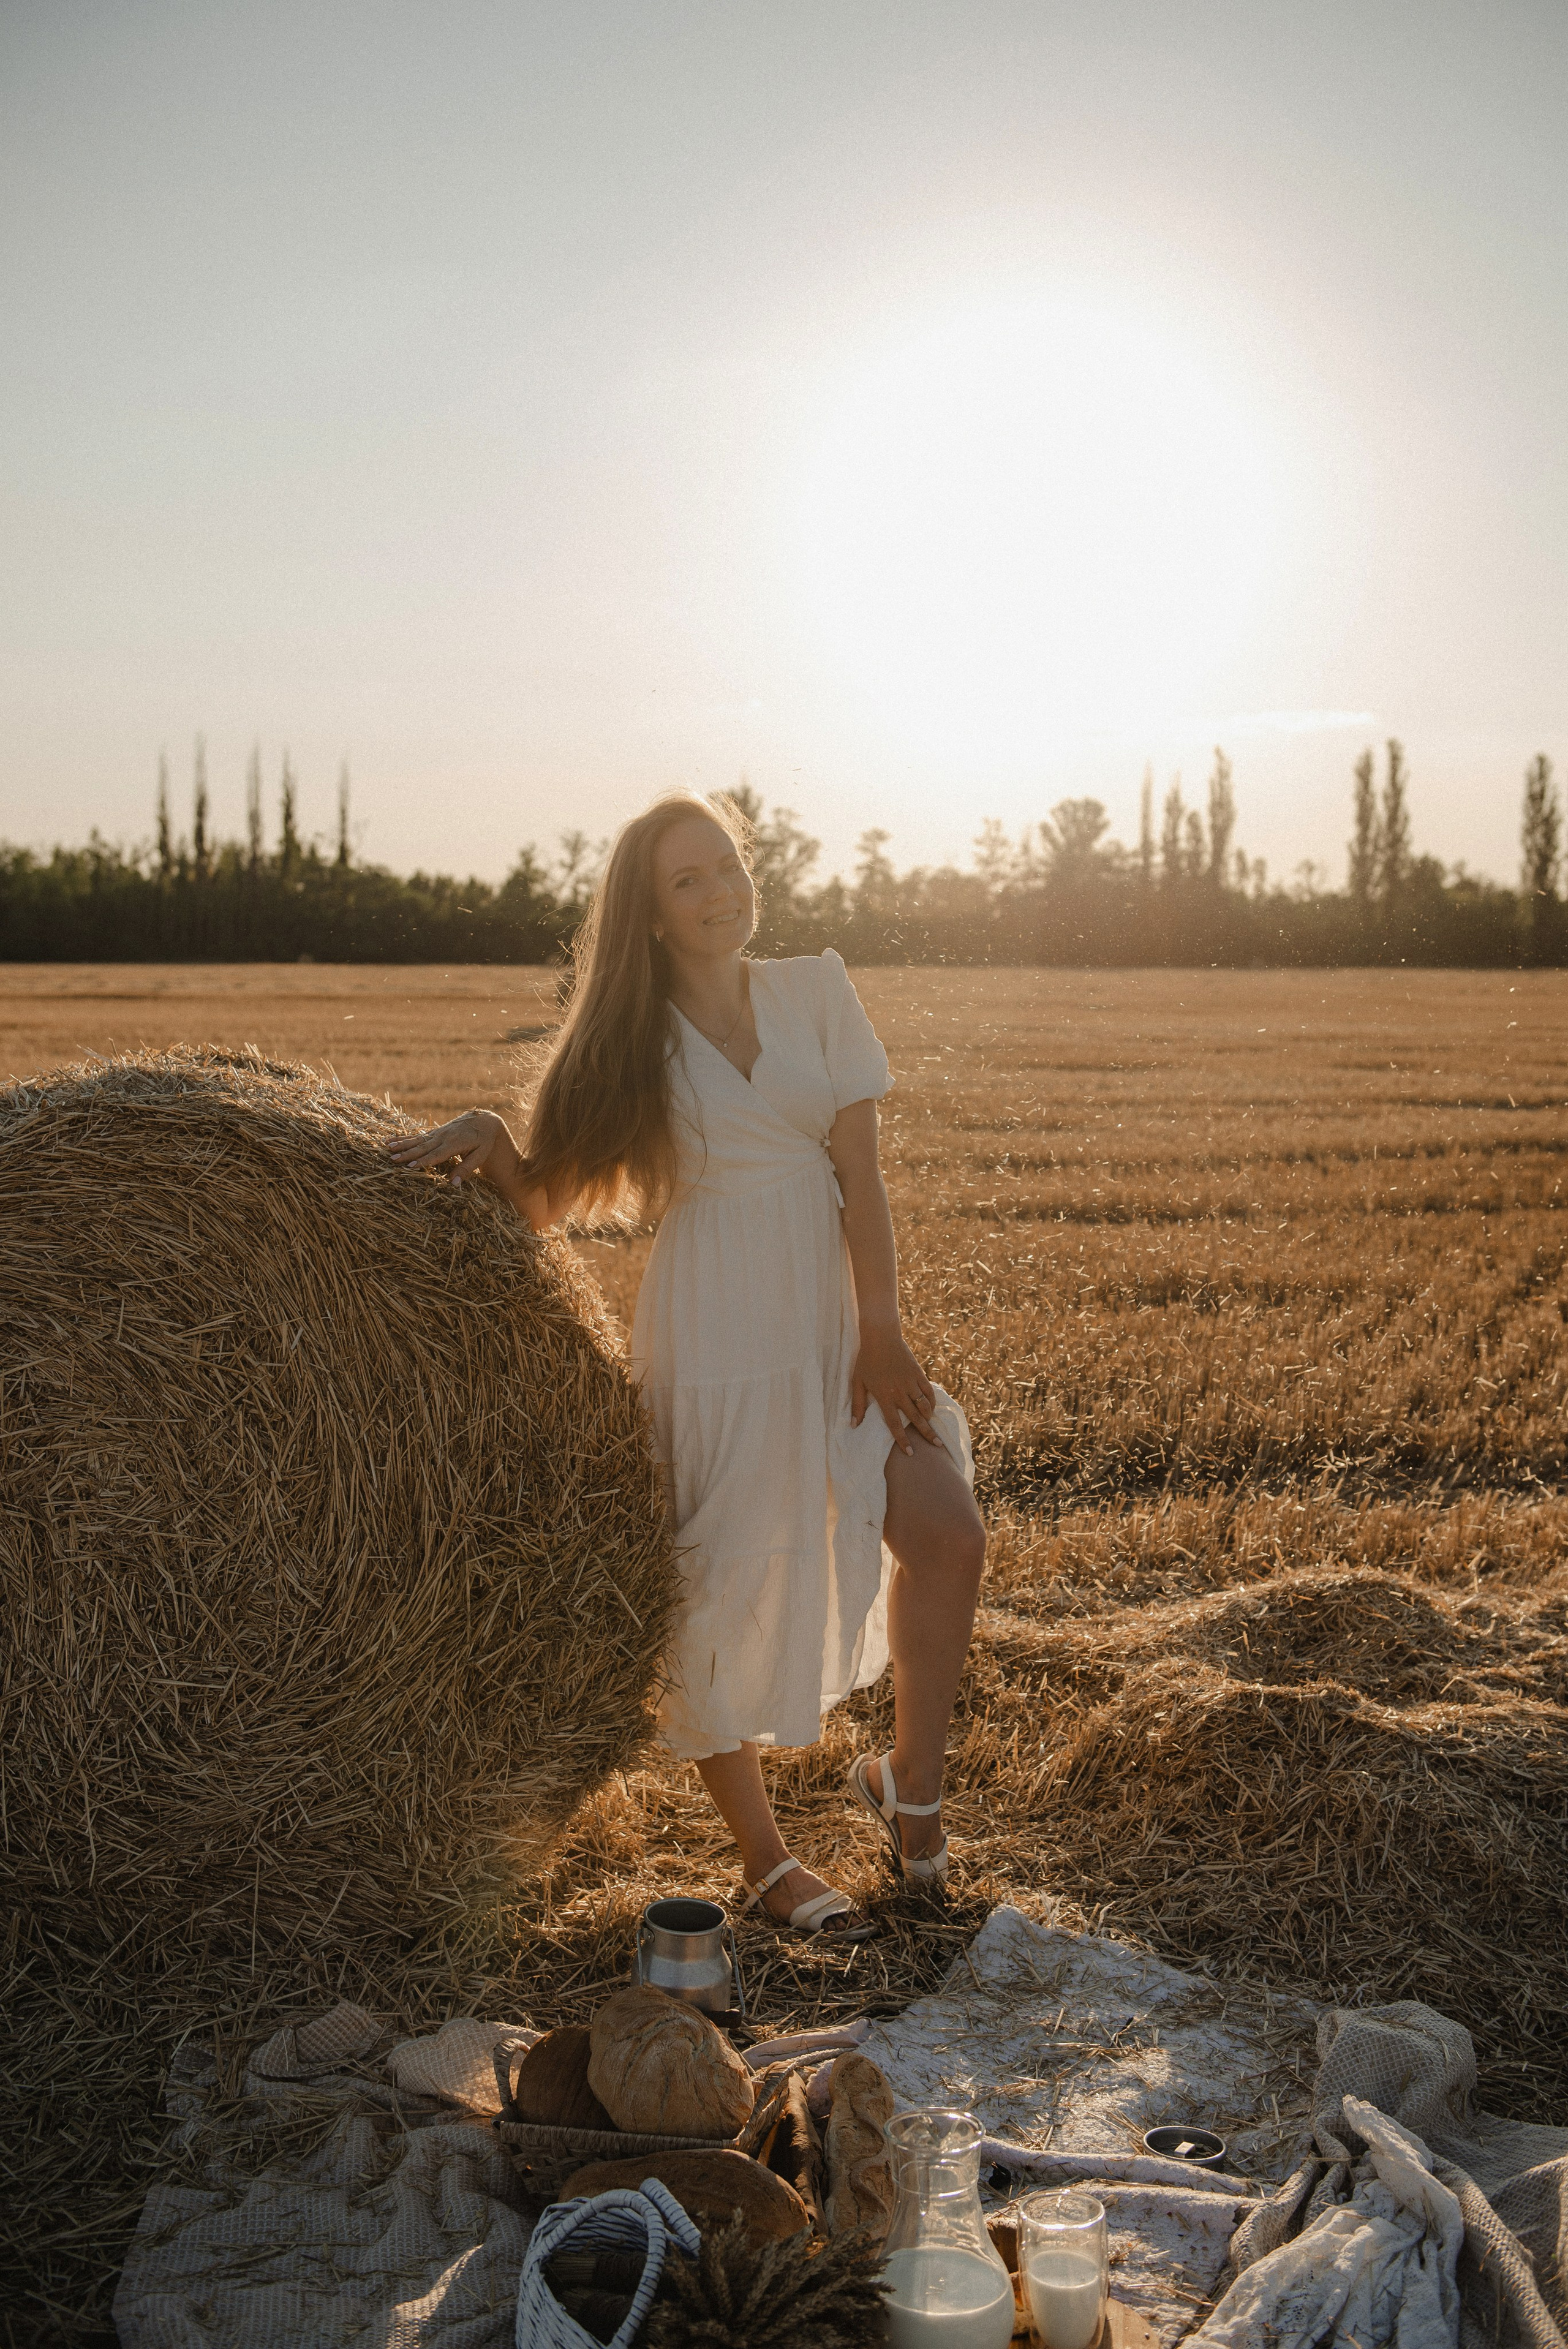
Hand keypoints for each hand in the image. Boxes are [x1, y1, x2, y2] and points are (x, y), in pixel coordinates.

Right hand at [383, 1109, 519, 1190]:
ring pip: (416, 1140)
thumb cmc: (484, 1140)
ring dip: (401, 1144)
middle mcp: (443, 1136)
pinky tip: (390, 1141)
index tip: (410, 1166)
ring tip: (387, 1148)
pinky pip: (416, 1136)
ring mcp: (437, 1133)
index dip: (423, 1161)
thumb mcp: (481, 1155)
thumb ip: (467, 1169)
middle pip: (423, 1147)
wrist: (484, 1120)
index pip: (437, 1154)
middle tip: (393, 1160)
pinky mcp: (434, 1133)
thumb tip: (453, 1184)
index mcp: (455, 1143)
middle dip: (407, 1154)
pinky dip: (403, 1138)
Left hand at [852, 1323, 939, 1454]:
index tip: (910, 1453)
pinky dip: (932, 1402)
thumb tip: (853, 1425)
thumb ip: (857, 1405)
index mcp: (884, 1397)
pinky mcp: (918, 1374)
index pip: (894, 1424)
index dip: (903, 1440)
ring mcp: (910, 1383)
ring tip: (933, 1429)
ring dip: (930, 1419)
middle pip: (915, 1419)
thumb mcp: (857, 1382)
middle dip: (926, 1434)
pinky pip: (929, 1392)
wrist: (881, 1336)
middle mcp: (899, 1393)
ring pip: (924, 1406)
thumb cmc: (866, 1360)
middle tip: (936, 1446)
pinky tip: (932, 1409)